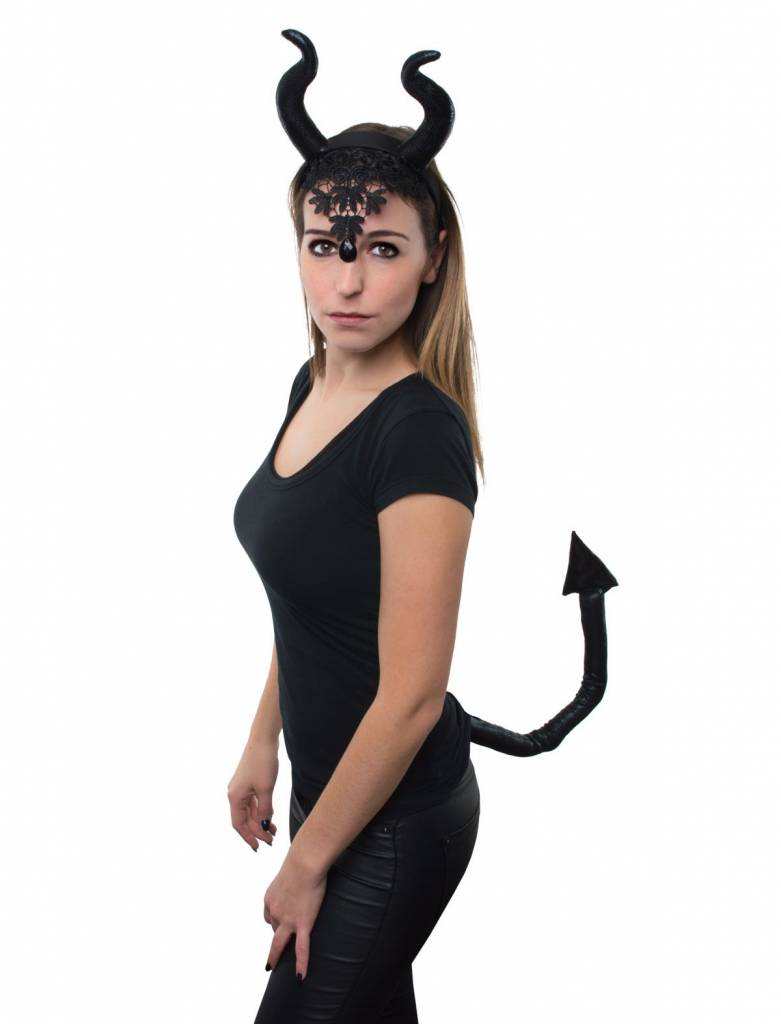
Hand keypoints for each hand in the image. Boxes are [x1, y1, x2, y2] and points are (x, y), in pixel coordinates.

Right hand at [227, 742, 279, 849]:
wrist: (263, 740)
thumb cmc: (263, 762)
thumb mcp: (266, 789)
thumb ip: (264, 809)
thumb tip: (264, 825)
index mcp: (235, 797)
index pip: (239, 824)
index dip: (248, 837)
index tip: (258, 847)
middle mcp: (235, 794)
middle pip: (244, 819)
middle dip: (257, 831)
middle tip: (271, 841)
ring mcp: (241, 789)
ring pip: (250, 811)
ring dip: (260, 822)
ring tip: (274, 831)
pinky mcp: (249, 783)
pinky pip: (254, 802)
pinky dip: (261, 811)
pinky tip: (271, 817)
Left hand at [264, 851, 327, 981]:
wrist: (305, 863)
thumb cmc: (301, 861)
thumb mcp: (289, 871)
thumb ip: (291, 878)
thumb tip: (300, 874)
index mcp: (270, 898)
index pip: (269, 915)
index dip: (275, 920)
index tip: (279, 922)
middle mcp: (275, 911)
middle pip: (273, 929)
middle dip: (272, 943)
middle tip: (270, 957)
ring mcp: (288, 920)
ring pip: (279, 942)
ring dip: (276, 955)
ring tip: (273, 967)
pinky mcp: (302, 924)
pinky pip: (301, 948)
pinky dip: (301, 964)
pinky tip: (300, 977)